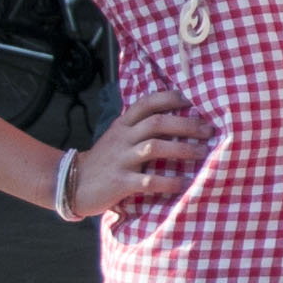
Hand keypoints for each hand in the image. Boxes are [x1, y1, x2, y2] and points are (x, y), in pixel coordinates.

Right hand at [68, 94, 205, 217]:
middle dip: (186, 124)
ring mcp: (120, 159)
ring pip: (153, 147)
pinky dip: (168, 181)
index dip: (170, 98)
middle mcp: (123, 138)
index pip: (147, 103)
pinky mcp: (120, 182)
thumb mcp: (119, 137)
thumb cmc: (105, 160)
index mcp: (123, 124)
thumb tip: (180, 119)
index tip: (194, 99)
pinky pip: (147, 181)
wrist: (72, 184)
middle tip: (209, 130)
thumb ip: (141, 128)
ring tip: (204, 153)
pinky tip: (184, 183)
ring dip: (182, 149)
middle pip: (157, 123)